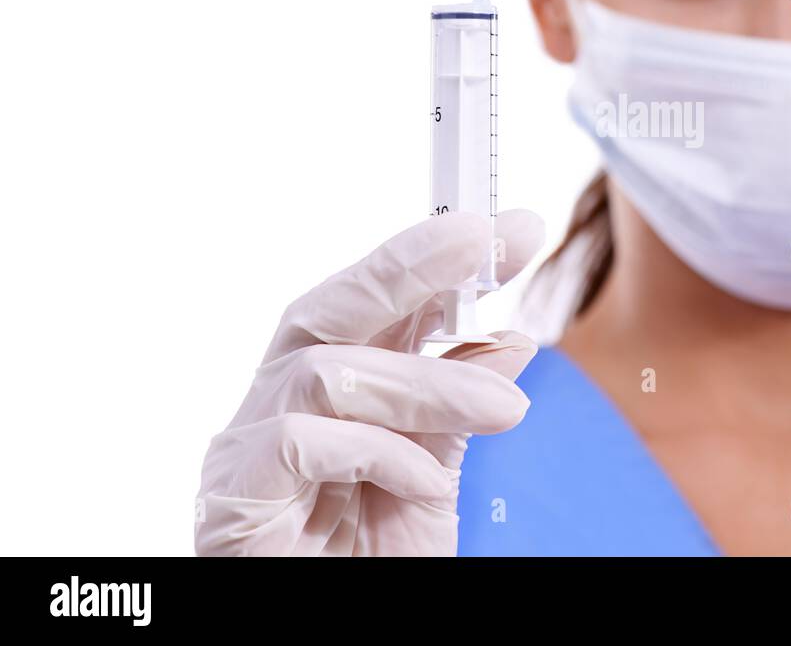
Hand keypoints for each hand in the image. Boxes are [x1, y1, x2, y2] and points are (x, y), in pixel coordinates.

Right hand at [194, 209, 543, 555]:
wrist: (329, 633)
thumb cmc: (367, 561)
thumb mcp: (432, 477)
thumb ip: (456, 410)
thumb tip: (510, 338)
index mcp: (330, 389)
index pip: (378, 305)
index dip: (438, 258)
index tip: (513, 229)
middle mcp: (281, 403)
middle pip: (330, 307)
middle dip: (410, 263)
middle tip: (484, 240)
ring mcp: (248, 446)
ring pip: (329, 370)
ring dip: (429, 382)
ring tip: (507, 408)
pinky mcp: (233, 495)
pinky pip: (301, 441)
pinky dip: (380, 451)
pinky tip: (423, 481)